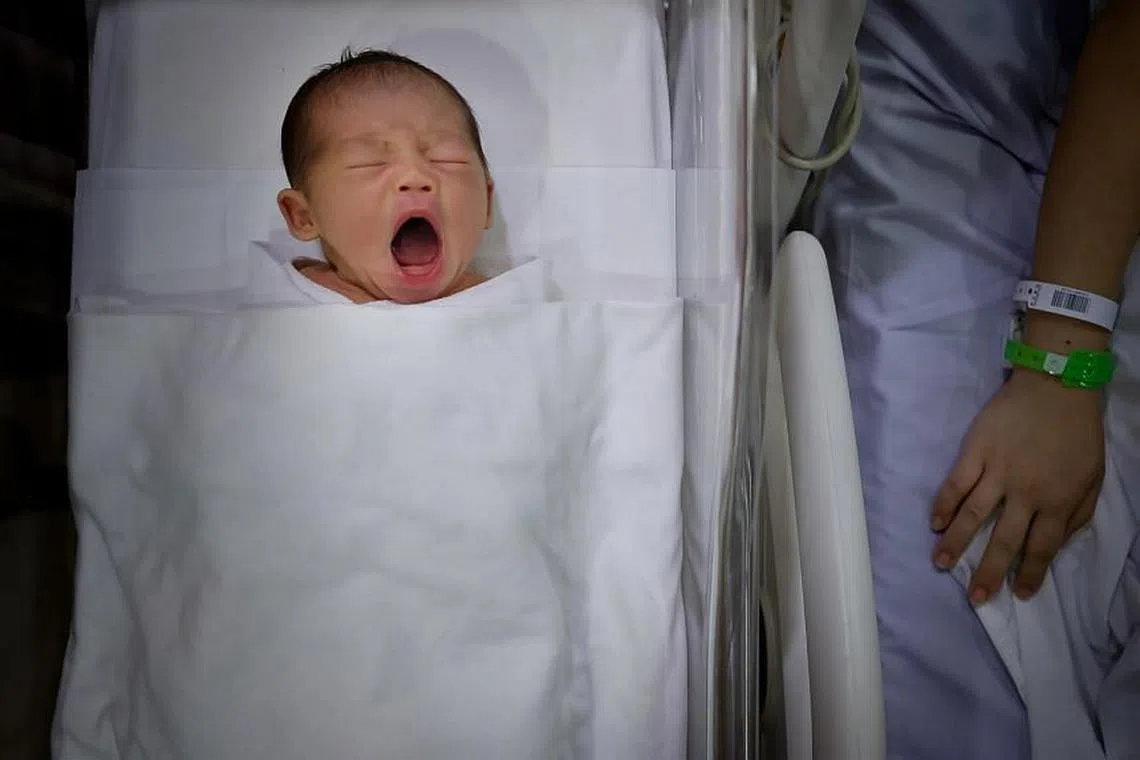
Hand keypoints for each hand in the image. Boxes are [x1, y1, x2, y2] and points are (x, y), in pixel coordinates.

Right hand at [930, 369, 1103, 603]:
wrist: (1056, 386)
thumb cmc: (1077, 433)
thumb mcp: (1094, 477)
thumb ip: (1078, 513)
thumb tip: (1056, 543)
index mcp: (1058, 500)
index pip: (1041, 547)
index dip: (1030, 573)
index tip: (1018, 594)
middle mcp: (1026, 492)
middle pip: (1004, 540)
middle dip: (989, 572)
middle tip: (976, 597)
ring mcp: (997, 471)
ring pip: (973, 515)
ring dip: (955, 542)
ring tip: (941, 564)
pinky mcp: (976, 451)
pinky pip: (956, 483)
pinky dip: (943, 504)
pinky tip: (934, 522)